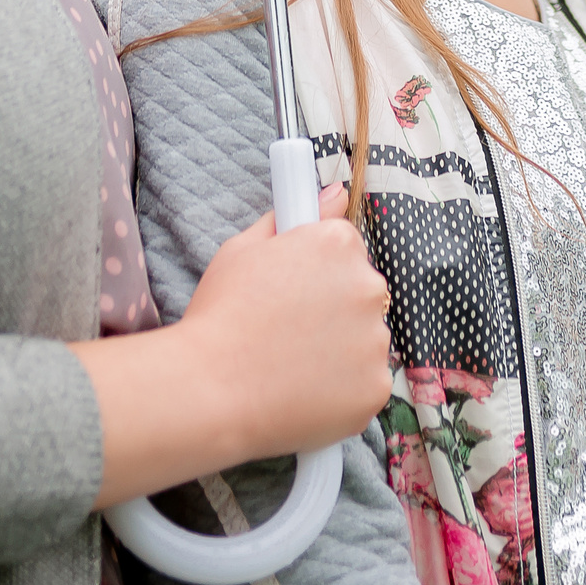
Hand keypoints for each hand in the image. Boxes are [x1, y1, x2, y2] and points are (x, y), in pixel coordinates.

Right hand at [73, 184, 393, 507]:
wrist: (210, 389)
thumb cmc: (219, 315)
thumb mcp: (243, 249)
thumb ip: (293, 218)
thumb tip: (334, 193)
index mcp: (337, 244)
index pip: (346, 247)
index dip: (316, 269)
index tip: (293, 291)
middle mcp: (368, 286)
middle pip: (362, 291)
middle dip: (333, 307)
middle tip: (287, 331)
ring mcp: (375, 340)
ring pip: (365, 339)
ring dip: (340, 348)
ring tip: (289, 365)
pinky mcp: (375, 388)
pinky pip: (365, 382)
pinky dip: (342, 390)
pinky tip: (302, 391)